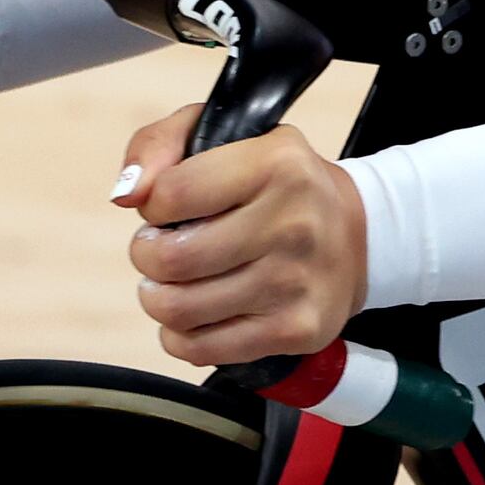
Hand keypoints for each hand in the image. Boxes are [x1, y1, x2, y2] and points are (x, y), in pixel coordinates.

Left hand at [112, 104, 366, 367]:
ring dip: (159, 298)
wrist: (357, 234)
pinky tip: (195, 315)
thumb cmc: (273, 183)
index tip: (167, 208)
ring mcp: (297, 282)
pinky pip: (202, 349)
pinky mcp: (297, 329)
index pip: (172, 194)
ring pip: (180, 310)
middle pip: (171, 259)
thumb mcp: (224, 135)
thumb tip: (127, 194)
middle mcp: (294, 224)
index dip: (152, 205)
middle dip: (147, 254)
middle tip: (160, 248)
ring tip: (174, 282)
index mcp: (278, 165)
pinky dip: (180, 336)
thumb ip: (159, 144)